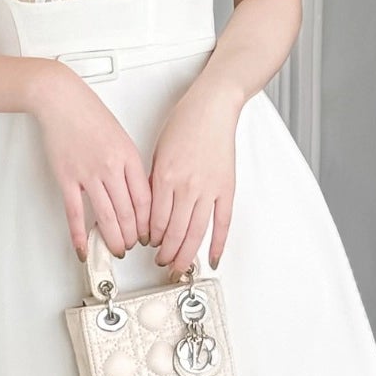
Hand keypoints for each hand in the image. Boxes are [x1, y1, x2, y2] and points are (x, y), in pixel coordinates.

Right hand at [29, 62, 152, 260]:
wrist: (62, 100)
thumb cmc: (90, 115)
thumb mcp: (122, 138)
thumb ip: (130, 167)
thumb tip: (137, 194)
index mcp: (129, 157)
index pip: (145, 200)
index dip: (149, 223)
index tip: (150, 233)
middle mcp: (111, 167)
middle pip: (128, 212)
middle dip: (133, 235)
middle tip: (133, 246)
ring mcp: (88, 174)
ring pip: (106, 216)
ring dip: (113, 238)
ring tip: (117, 249)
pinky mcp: (67, 178)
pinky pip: (75, 212)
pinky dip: (79, 234)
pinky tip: (83, 247)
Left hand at [148, 78, 240, 272]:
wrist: (212, 108)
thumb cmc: (184, 124)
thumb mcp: (158, 153)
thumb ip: (154, 183)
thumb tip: (150, 210)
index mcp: (165, 178)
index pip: (155, 221)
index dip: (150, 238)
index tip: (148, 244)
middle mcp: (187, 187)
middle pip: (175, 233)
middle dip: (166, 253)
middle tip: (161, 263)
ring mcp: (209, 190)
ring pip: (196, 233)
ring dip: (186, 254)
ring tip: (179, 267)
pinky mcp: (227, 189)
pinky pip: (222, 223)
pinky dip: (217, 244)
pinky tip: (211, 258)